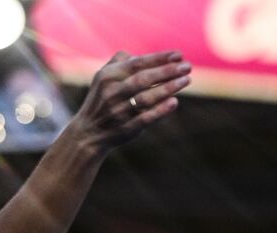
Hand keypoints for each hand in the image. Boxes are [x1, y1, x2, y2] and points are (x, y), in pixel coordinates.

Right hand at [68, 50, 190, 152]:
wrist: (88, 133)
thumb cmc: (102, 100)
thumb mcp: (102, 78)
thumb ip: (119, 62)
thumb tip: (140, 55)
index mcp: (108, 77)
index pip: (137, 63)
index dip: (159, 58)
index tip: (178, 55)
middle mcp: (112, 93)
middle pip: (144, 79)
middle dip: (167, 71)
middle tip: (187, 66)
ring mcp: (119, 111)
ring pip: (146, 98)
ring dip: (168, 88)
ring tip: (186, 80)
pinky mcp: (126, 128)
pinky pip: (145, 118)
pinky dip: (160, 110)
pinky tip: (174, 102)